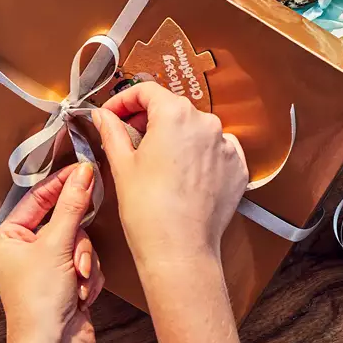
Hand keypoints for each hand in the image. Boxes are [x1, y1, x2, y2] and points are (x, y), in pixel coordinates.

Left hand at [0, 162, 104, 342]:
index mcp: (9, 239)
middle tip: (75, 253)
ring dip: (84, 262)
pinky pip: (89, 262)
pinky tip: (81, 294)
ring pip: (81, 242)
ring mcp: (48, 267)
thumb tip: (82, 173)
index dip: (61, 184)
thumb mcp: (57, 245)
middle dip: (76, 243)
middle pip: (65, 222)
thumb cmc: (38, 304)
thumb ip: (72, 206)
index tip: (83, 169)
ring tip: (77, 282)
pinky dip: (90, 277)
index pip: (38, 198)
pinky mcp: (67, 281)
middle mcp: (26, 252)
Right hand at [91, 83, 247, 265]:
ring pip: (195, 130)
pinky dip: (198, 156)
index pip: (147, 91)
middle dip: (148, 120)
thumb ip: (112, 131)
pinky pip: (215, 151)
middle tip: (128, 140)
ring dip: (175, 138)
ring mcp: (226, 145)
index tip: (112, 115)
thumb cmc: (148, 210)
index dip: (124, 100)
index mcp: (176, 115)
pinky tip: (182, 176)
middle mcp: (207, 123)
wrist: (180, 250)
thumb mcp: (122, 165)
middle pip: (173, 109)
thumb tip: (104, 115)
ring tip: (156, 163)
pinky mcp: (238, 167)